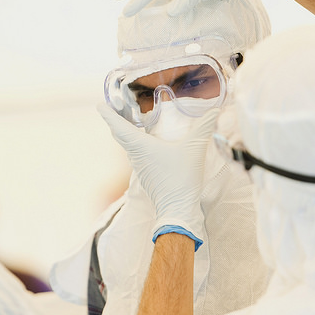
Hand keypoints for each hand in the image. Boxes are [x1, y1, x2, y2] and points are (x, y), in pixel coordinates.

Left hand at [97, 103, 219, 248]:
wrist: (177, 209)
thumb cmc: (181, 178)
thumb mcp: (194, 149)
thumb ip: (204, 127)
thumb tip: (214, 111)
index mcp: (140, 146)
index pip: (118, 126)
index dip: (108, 114)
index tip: (100, 104)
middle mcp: (135, 155)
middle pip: (119, 135)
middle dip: (115, 120)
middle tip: (116, 107)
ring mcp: (139, 167)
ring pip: (127, 145)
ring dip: (126, 132)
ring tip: (131, 120)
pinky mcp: (146, 175)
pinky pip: (136, 154)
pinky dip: (136, 143)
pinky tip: (148, 141)